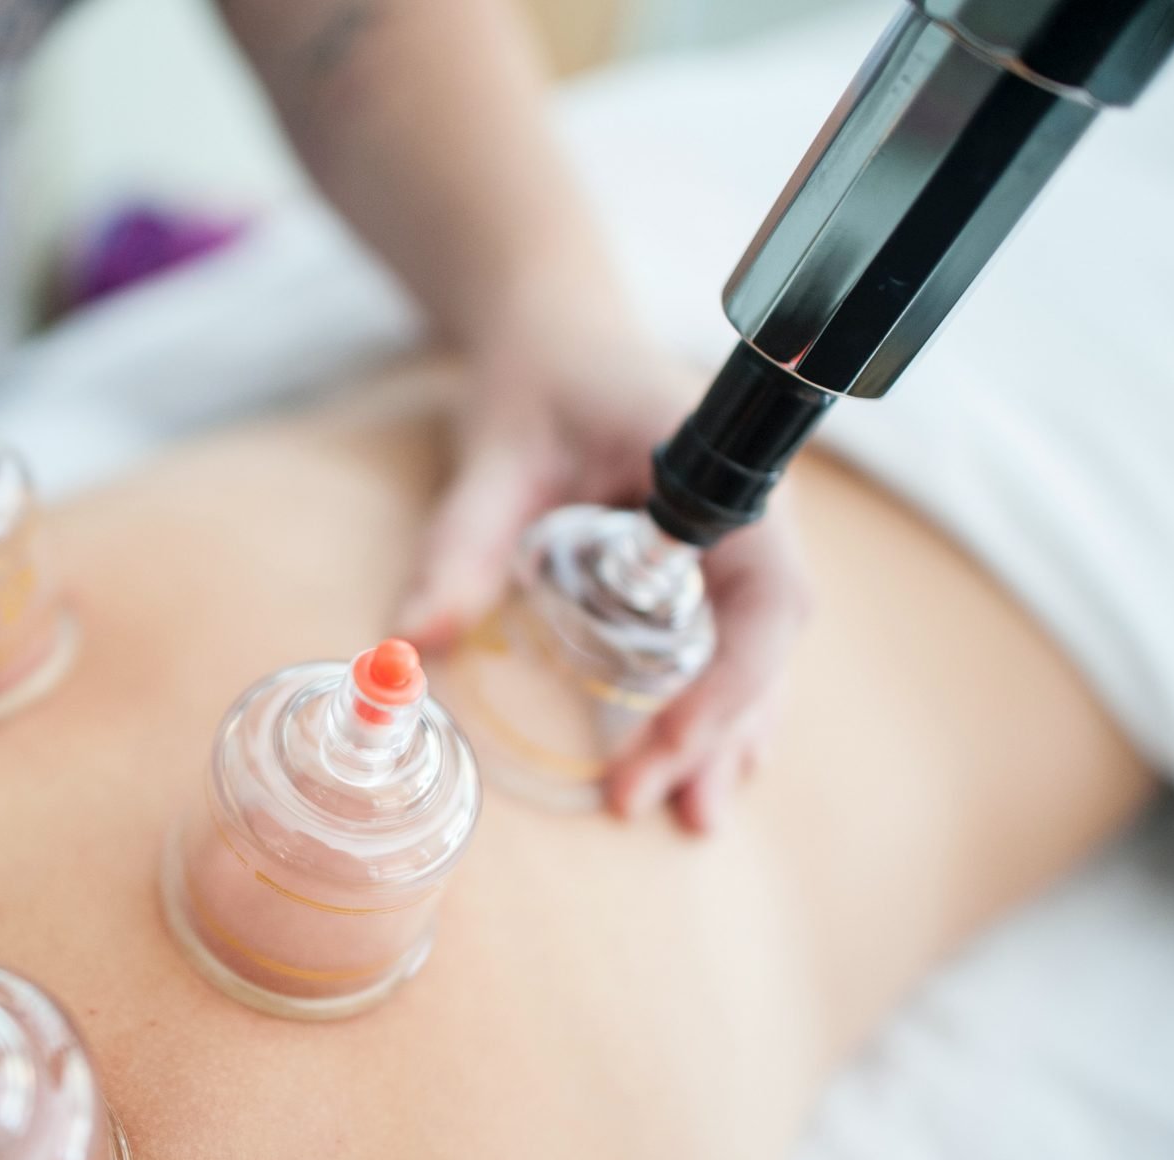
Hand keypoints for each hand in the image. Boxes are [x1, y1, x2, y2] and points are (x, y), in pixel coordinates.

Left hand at [395, 307, 811, 832]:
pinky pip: (731, 641)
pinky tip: (695, 762)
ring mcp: (738, 539)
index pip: (765, 598)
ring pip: (756, 652)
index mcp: (723, 471)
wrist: (555, 328)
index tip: (664, 748)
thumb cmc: (537, 378)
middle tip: (664, 811)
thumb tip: (408, 644)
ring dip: (726, 733)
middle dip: (717, 732)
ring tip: (692, 816)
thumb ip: (461, 543)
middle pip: (763, 642)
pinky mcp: (709, 561)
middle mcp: (751, 511)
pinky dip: (713, 702)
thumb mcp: (494, 455)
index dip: (729, 684)